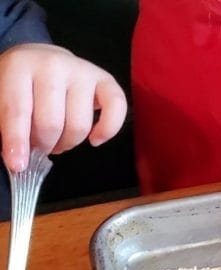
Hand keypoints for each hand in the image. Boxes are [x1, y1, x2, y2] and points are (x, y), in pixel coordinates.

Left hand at [0, 43, 126, 171]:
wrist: (42, 60)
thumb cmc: (20, 85)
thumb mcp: (1, 98)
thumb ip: (5, 123)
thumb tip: (17, 159)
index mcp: (19, 66)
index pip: (18, 111)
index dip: (17, 141)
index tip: (18, 165)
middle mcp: (52, 64)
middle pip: (51, 123)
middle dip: (44, 144)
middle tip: (39, 146)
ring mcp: (82, 71)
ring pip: (79, 125)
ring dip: (68, 143)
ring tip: (58, 139)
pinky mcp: (105, 80)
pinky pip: (116, 110)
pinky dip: (107, 130)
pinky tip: (94, 139)